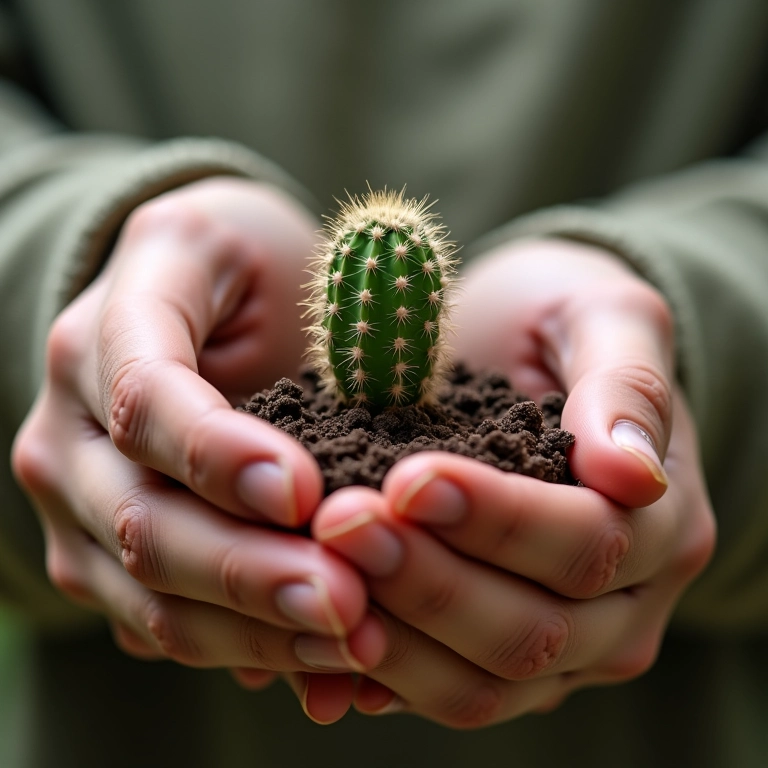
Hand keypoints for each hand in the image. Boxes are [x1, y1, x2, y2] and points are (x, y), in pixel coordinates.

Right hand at [11, 178, 384, 720]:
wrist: (191, 302)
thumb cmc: (246, 271)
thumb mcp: (270, 259)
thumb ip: (305, 320)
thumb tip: (353, 450)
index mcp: (106, 327)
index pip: (145, 397)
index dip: (218, 454)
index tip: (305, 492)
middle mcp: (66, 425)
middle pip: (142, 516)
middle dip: (247, 569)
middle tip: (346, 599)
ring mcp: (76, 499)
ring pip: (147, 589)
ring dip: (251, 626)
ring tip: (350, 638)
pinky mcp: (98, 553)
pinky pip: (160, 621)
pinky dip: (241, 646)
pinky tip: (318, 653)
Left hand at [310, 239, 714, 725]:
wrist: (521, 357)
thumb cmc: (558, 326)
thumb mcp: (602, 315)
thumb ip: (626, 384)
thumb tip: (633, 475)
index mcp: (662, 524)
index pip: (588, 542)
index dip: (498, 520)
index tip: (408, 479)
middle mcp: (624, 605)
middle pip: (533, 630)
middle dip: (429, 582)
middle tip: (340, 524)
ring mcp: (564, 648)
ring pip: (483, 684)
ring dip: (396, 638)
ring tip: (321, 575)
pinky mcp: (501, 662)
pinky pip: (442, 692)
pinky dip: (380, 676)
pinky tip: (323, 644)